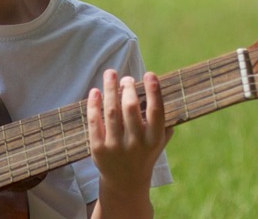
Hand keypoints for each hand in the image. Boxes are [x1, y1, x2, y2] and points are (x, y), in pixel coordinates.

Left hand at [86, 70, 169, 186]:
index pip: (156, 111)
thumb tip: (163, 93)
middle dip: (128, 88)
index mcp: (153, 140)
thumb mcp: (158, 142)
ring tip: (110, 74)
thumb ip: (163, 121)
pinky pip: (95, 122)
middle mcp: (136, 143)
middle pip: (131, 108)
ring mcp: (115, 147)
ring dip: (110, 89)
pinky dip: (94, 105)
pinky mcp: (98, 149)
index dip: (153, 91)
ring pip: (111, 112)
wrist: (125, 183)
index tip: (149, 74)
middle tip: (126, 78)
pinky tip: (95, 92)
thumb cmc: (144, 155)